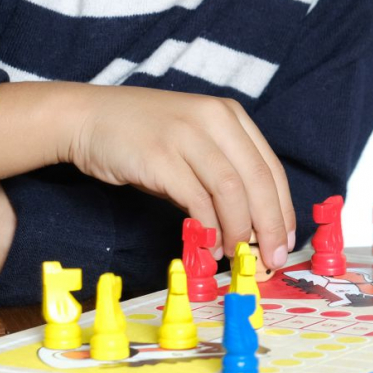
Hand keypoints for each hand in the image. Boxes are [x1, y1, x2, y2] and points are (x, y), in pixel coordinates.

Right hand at [61, 84, 293, 271]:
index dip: (282, 208)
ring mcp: (187, 134)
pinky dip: (207, 226)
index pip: (269, 167)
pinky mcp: (159, 155)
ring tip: (237, 254)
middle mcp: (214, 119)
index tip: (285, 240)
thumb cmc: (145, 137)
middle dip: (270, 224)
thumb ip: (221, 177)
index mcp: (230, 115)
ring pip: (231, 189)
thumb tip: (249, 227)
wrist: (88, 117)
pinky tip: (209, 244)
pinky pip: (195, 198)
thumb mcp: (194, 145)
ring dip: (239, 228)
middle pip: (257, 179)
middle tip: (272, 257)